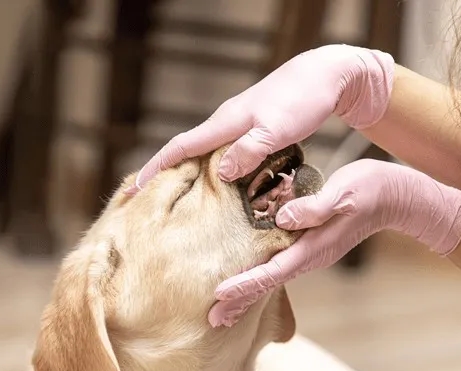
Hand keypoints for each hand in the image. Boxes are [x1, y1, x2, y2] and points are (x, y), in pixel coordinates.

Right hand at [125, 44, 394, 192]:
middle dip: (164, 177)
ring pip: (206, 157)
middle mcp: (225, 125)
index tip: (134, 191)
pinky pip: (225, 156)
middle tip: (147, 205)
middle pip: (186, 154)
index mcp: (224, 124)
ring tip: (176, 204)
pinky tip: (218, 189)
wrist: (326, 76)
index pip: (179, 148)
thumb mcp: (276, 131)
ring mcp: (238, 128)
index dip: (155, 169)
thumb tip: (219, 173)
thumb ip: (248, 152)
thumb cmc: (303, 100)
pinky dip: (215, 173)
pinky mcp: (253, 132)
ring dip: (189, 178)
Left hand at [207, 159, 460, 326]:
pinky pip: (280, 266)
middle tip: (212, 320)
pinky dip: (259, 276)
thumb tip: (285, 217)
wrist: (399, 197)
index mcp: (313, 248)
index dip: (246, 284)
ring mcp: (311, 253)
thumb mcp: (346, 191)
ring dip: (247, 292)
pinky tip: (248, 277)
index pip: (273, 272)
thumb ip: (317, 207)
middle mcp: (309, 256)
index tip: (220, 296)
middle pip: (268, 284)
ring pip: (272, 277)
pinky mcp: (311, 245)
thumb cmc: (373, 189)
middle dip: (241, 301)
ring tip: (221, 308)